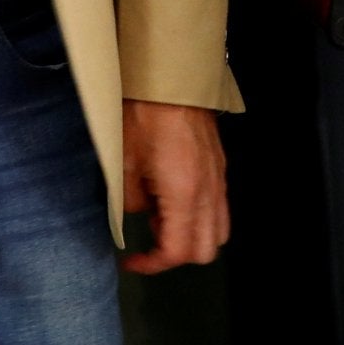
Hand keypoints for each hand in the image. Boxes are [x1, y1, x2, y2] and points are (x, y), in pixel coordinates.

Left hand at [121, 99, 229, 273]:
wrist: (172, 80)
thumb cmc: (143, 116)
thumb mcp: (123, 161)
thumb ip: (127, 201)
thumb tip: (136, 215)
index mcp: (185, 194)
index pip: (178, 251)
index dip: (153, 264)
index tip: (132, 261)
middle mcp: (210, 194)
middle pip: (205, 251)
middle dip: (175, 254)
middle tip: (148, 237)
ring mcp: (220, 182)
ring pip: (218, 233)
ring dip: (190, 238)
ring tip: (161, 217)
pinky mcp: (220, 170)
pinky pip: (219, 211)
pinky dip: (199, 219)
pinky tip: (173, 200)